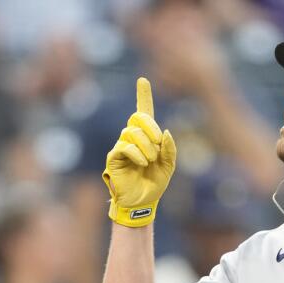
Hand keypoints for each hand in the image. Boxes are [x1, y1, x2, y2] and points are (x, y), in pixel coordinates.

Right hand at [103, 77, 176, 226]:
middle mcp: (132, 138)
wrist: (143, 202)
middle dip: (151, 128)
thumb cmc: (154, 183)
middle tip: (158, 145)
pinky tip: (142, 163)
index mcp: (147, 137)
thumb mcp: (169, 166)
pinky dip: (137, 153)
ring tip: (150, 161)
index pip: (144, 111)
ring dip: (147, 146)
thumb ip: (170, 149)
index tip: (143, 79)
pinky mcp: (113, 158)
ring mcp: (121, 146)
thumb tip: (166, 132)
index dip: (143, 95)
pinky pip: (124, 146)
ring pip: (132, 132)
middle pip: (138, 117)